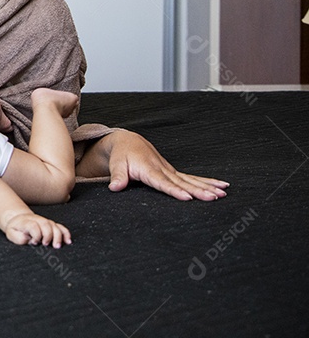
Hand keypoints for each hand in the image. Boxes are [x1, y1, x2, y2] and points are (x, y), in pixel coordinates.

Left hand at [3, 212, 70, 247]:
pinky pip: (61, 227)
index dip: (35, 235)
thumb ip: (17, 237)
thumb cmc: (16, 229)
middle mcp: (37, 220)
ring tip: (56, 246)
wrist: (19, 219)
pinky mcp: (51, 224)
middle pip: (46, 224)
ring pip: (54, 225)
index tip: (33, 242)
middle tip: (45, 244)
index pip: (33, 226)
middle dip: (47, 235)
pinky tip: (68, 241)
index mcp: (26, 222)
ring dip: (58, 236)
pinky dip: (66, 233)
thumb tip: (27, 239)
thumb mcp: (11, 233)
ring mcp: (45, 221)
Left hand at [99, 130, 228, 200]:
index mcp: (148, 169)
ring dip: (207, 186)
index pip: (163, 182)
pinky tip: (222, 186)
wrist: (128, 141)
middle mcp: (162, 169)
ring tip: (223, 193)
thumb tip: (115, 188)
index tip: (187, 197)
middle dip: (198, 190)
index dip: (175, 190)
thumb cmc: (121, 155)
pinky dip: (207, 181)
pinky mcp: (174, 171)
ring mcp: (170, 170)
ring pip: (191, 179)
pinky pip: (192, 177)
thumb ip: (118, 176)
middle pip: (182, 182)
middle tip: (214, 198)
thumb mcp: (116, 164)